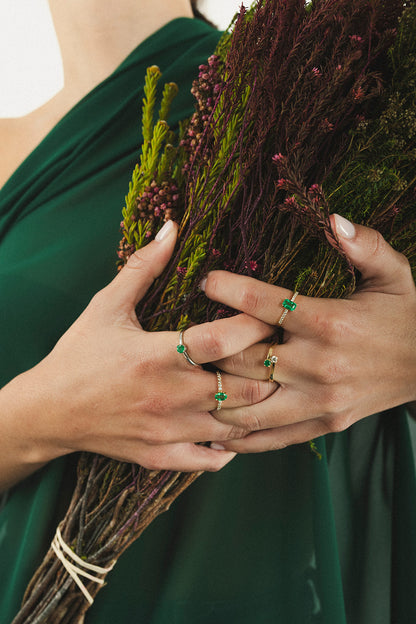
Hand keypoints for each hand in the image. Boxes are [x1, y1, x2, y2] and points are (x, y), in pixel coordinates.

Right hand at [2, 221, 274, 482]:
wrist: (48, 411)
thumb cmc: (78, 355)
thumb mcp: (106, 306)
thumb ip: (143, 267)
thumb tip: (171, 227)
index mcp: (158, 355)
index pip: (224, 340)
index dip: (256, 325)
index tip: (271, 316)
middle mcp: (169, 395)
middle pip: (244, 387)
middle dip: (269, 370)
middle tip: (278, 354)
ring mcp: (168, 430)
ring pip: (236, 426)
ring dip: (256, 408)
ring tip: (267, 389)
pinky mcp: (161, 456)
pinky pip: (210, 460)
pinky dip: (230, 448)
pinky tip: (234, 430)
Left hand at [201, 215, 415, 452]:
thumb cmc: (404, 315)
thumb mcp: (393, 273)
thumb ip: (365, 244)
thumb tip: (333, 218)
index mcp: (329, 322)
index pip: (265, 303)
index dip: (228, 289)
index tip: (206, 281)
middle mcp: (319, 365)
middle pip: (246, 359)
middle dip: (212, 348)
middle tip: (189, 338)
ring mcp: (319, 401)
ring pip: (250, 407)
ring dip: (217, 397)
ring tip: (190, 385)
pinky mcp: (323, 424)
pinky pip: (272, 438)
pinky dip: (240, 438)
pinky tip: (214, 431)